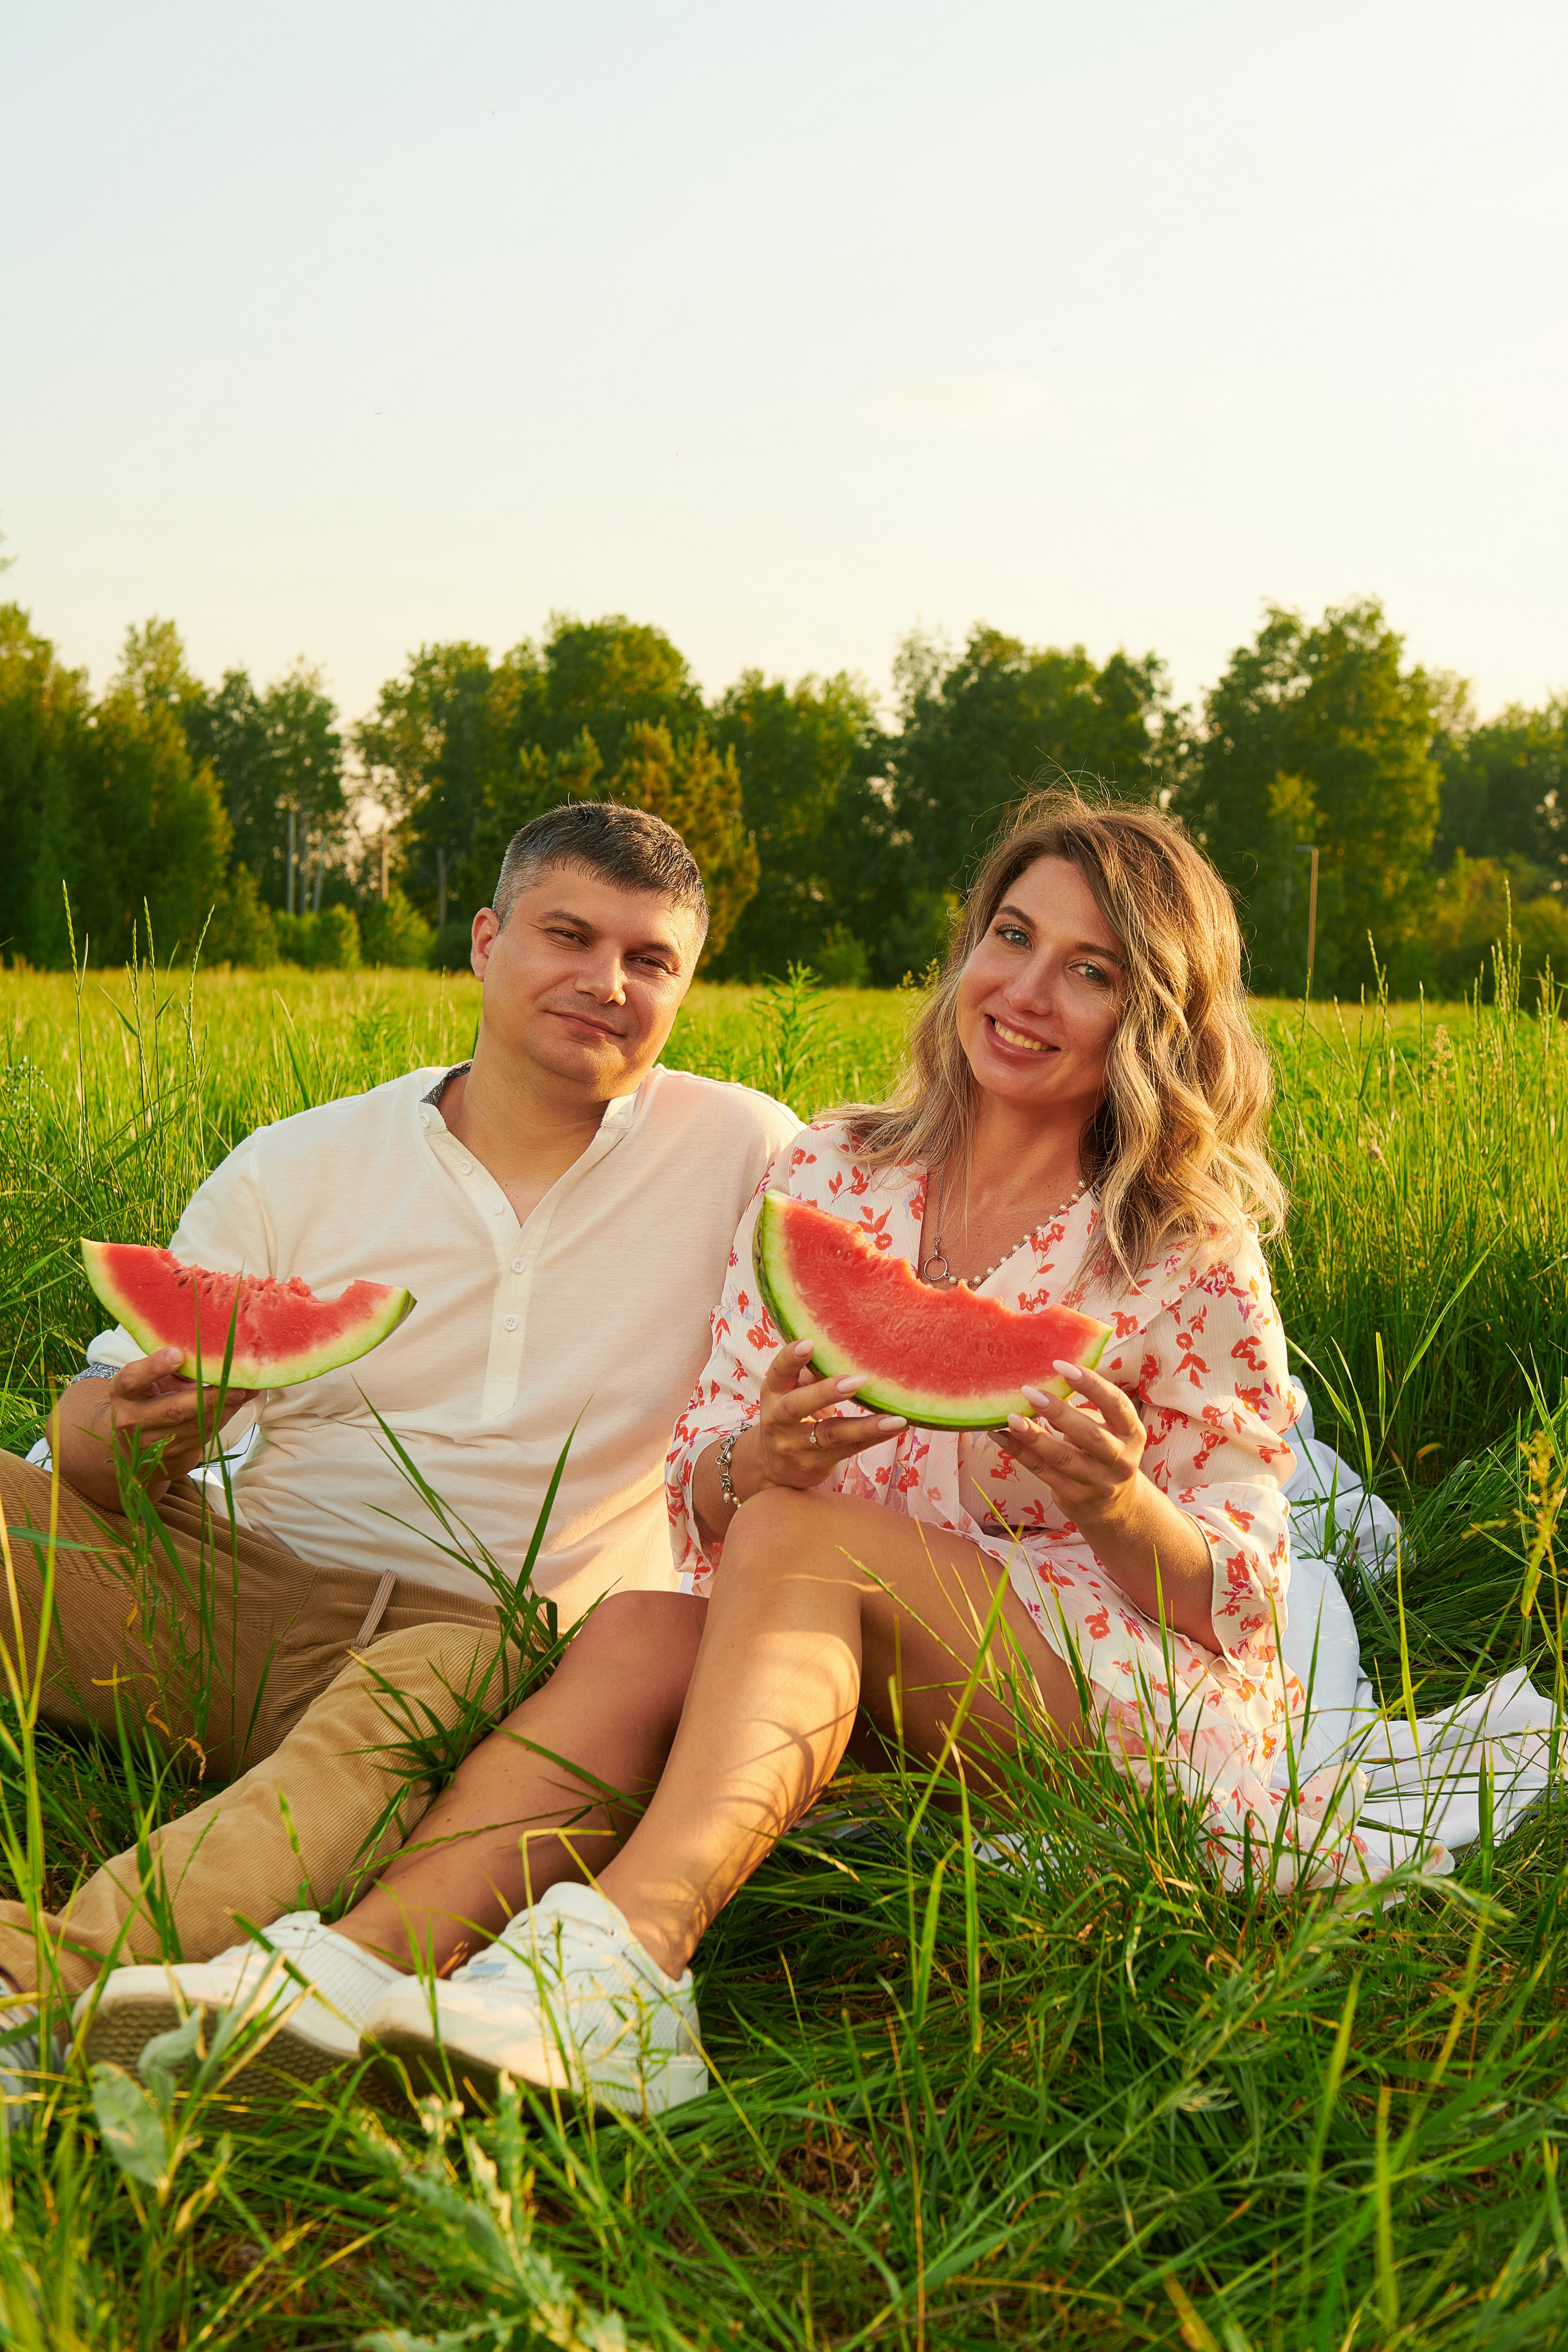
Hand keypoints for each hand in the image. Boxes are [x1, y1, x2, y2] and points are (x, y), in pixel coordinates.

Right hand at [65, 1350, 257, 1500]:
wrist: (135, 1445)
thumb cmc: (150, 1398)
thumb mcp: (153, 1380)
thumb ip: (175, 1366)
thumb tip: (215, 1347)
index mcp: (123, 1393)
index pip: (133, 1380)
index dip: (154, 1367)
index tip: (177, 1354)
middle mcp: (132, 1420)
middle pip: (172, 1409)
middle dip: (209, 1396)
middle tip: (237, 1381)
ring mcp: (152, 1443)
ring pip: (194, 1425)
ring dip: (225, 1407)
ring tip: (248, 1389)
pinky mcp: (172, 1456)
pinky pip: (203, 1435)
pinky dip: (224, 1417)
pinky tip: (240, 1402)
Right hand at [743, 1340, 905, 1493]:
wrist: (773, 1467)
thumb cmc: (790, 1417)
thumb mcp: (790, 1393)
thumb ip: (810, 1374)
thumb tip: (847, 1347)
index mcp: (773, 1393)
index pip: (778, 1372)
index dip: (790, 1358)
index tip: (809, 1343)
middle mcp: (778, 1420)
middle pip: (798, 1406)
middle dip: (827, 1393)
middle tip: (858, 1380)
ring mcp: (795, 1446)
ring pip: (831, 1435)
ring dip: (866, 1426)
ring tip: (895, 1419)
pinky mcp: (815, 1464)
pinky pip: (849, 1448)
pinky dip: (874, 1437)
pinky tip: (896, 1427)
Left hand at [1004, 1359, 1146, 1529]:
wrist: (1115, 1505)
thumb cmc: (1104, 1451)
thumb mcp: (1105, 1428)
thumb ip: (1082, 1408)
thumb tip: (1044, 1380)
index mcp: (1131, 1432)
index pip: (1115, 1404)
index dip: (1090, 1383)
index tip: (1060, 1365)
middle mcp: (1120, 1459)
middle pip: (1089, 1435)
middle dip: (1057, 1412)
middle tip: (1029, 1391)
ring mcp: (1098, 1482)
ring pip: (1062, 1458)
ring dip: (1033, 1436)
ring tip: (1010, 1417)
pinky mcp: (1075, 1497)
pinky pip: (1042, 1472)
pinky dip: (1019, 1453)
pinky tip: (1000, 1437)